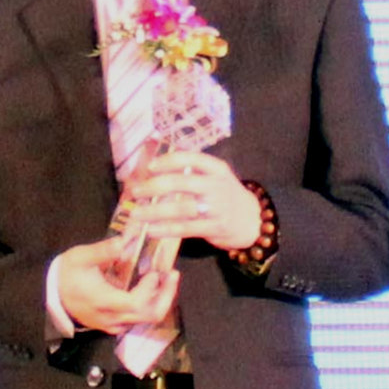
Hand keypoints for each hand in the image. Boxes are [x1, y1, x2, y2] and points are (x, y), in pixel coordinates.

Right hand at [55, 238, 174, 336]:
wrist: (53, 294)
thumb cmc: (67, 274)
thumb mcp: (80, 257)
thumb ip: (103, 250)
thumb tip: (124, 241)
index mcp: (104, 301)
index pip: (136, 303)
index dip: (150, 289)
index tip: (155, 272)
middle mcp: (112, 317)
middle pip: (150, 316)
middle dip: (166, 296)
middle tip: (173, 275)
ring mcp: (113, 325)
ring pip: (146, 320)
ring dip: (160, 300)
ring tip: (165, 279)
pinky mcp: (113, 326)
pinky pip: (137, 321)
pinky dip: (149, 306)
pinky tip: (150, 290)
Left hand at [120, 150, 262, 252]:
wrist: (254, 220)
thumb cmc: (226, 196)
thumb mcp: (216, 177)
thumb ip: (193, 172)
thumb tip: (154, 172)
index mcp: (217, 168)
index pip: (190, 158)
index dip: (167, 161)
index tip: (150, 167)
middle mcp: (217, 185)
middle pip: (181, 182)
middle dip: (154, 186)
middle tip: (135, 192)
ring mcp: (217, 207)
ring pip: (181, 208)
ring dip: (155, 211)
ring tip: (137, 214)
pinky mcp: (216, 227)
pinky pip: (186, 228)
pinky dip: (166, 229)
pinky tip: (151, 230)